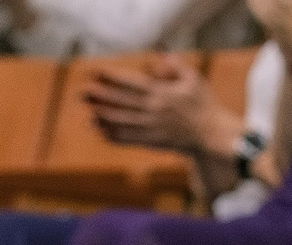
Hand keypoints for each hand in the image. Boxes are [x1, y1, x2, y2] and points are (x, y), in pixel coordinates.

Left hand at [83, 57, 239, 155]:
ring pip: (121, 122)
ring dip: (102, 118)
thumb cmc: (202, 104)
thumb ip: (175, 66)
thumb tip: (159, 55)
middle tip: (82, 94)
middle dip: (100, 98)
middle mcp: (153, 110)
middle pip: (121, 103)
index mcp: (161, 93)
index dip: (111, 78)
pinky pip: (127, 139)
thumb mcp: (193, 79)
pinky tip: (99, 131)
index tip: (95, 73)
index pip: (131, 83)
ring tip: (87, 113)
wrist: (209, 135)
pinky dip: (111, 135)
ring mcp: (150, 128)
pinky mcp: (150, 141)